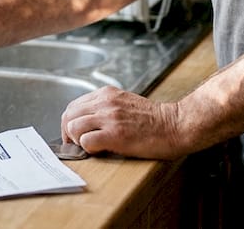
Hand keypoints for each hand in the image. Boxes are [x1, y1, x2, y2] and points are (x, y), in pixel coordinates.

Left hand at [60, 86, 184, 158]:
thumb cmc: (154, 119)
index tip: (75, 134)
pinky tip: (100, 150)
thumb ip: (106, 107)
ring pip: (73, 127)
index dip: (70, 122)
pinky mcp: (115, 134)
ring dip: (77, 140)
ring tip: (90, 146)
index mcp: (107, 94)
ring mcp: (109, 117)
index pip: (74, 105)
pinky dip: (88, 149)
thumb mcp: (125, 103)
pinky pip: (86, 141)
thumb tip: (87, 122)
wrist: (175, 125)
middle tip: (77, 144)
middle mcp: (105, 102)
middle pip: (69, 115)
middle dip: (68, 132)